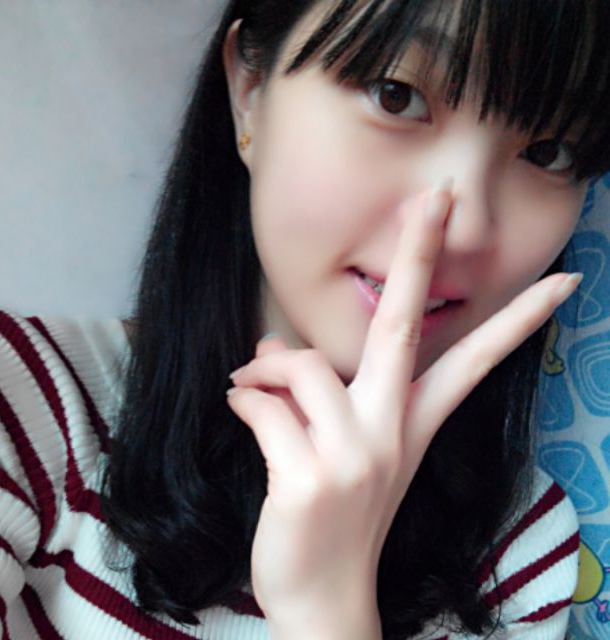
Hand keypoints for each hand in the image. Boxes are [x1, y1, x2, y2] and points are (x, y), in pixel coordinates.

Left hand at [226, 183, 579, 639]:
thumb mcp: (343, 448)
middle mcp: (391, 433)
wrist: (322, 598)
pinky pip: (262, 406)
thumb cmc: (333, 514)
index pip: (474, 362)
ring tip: (249, 380)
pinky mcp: (309, 478)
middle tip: (437, 198)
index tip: (561, 281)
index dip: (518, 321)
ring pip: (303, 366)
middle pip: (403, 330)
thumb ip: (317, 393)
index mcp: (411, 424)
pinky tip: (240, 406)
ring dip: (266, 366)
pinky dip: (243, 398)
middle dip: (420, 258)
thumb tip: (269, 341)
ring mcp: (354, 457)